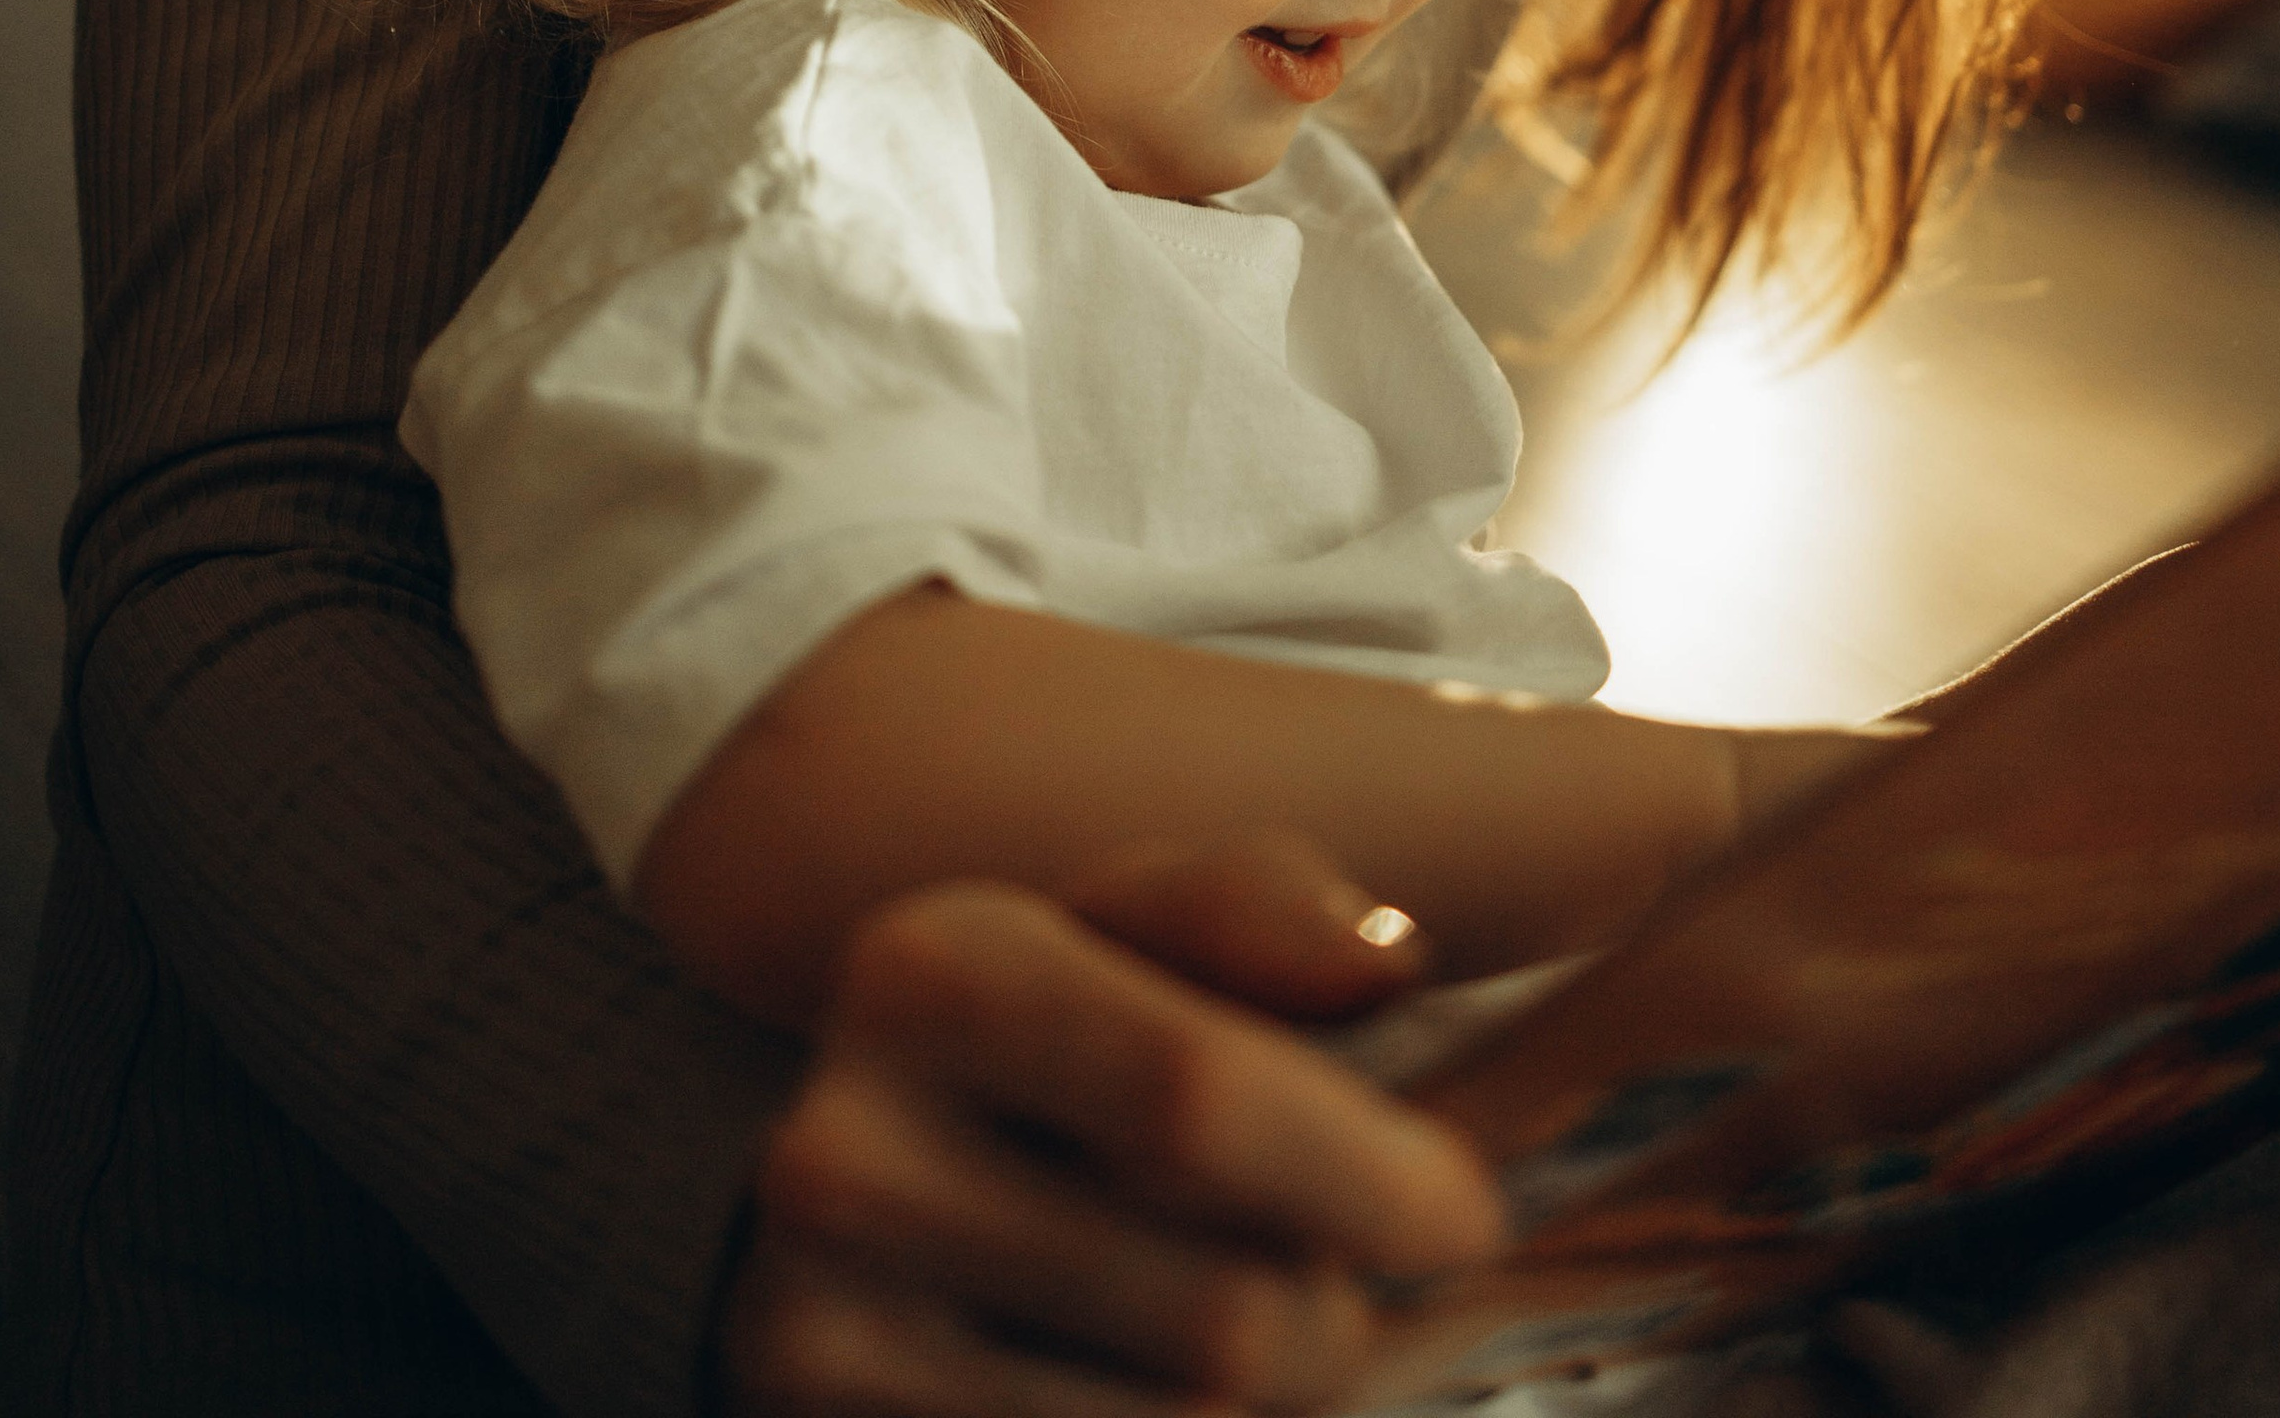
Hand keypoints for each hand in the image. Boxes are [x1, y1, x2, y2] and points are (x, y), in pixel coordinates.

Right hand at [715, 836, 1503, 1415]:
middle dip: (1332, 1315)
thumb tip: (1387, 956)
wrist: (831, 1184)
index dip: (1375, 1177)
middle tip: (1334, 1283)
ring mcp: (818, 1331)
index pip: (1204, 1100)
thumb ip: (1255, 910)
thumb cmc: (1041, 1039)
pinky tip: (1138, 1376)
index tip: (1461, 1216)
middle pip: (1225, 1316)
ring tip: (1228, 1326)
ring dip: (1265, 1398)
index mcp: (937, 970)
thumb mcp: (1125, 926)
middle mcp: (847, 1152)